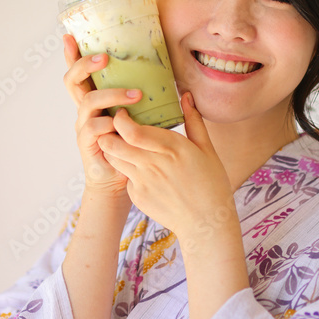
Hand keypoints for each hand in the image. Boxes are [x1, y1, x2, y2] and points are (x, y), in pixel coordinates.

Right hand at [62, 34, 141, 200]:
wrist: (120, 180)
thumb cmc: (129, 145)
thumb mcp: (134, 116)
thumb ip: (137, 97)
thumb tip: (161, 72)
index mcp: (93, 100)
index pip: (79, 73)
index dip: (72, 55)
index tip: (70, 36)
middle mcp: (84, 110)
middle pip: (72, 80)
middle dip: (85, 65)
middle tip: (104, 57)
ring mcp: (83, 126)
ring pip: (88, 101)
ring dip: (112, 94)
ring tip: (136, 94)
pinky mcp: (87, 144)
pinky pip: (94, 128)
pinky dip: (109, 124)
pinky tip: (123, 124)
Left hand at [97, 92, 238, 244]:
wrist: (206, 223)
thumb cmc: (211, 184)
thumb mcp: (207, 149)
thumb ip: (194, 120)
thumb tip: (186, 95)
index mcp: (171, 148)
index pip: (131, 131)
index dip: (119, 120)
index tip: (122, 113)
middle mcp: (153, 164)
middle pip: (113, 144)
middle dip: (107, 132)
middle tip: (113, 126)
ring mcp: (143, 182)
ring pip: (113, 159)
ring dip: (112, 149)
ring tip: (121, 143)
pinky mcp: (137, 196)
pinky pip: (124, 176)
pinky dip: (126, 168)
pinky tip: (138, 168)